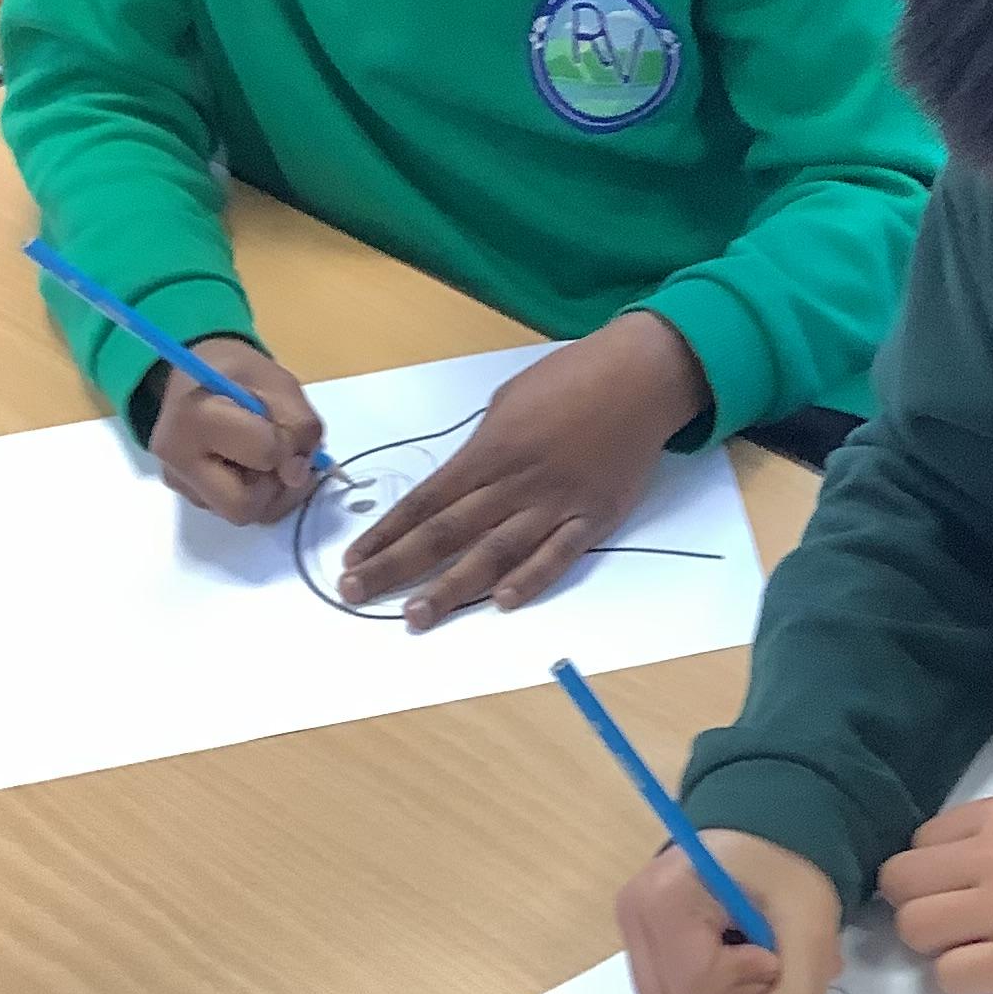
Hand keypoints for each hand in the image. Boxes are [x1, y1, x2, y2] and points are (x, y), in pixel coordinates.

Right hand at [150, 337, 325, 524]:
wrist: (194, 377)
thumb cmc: (238, 375)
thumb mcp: (281, 384)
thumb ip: (300, 426)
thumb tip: (296, 475)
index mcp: (195, 419)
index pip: (263, 455)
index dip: (287, 444)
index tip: (283, 425)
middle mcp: (176, 460)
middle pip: (243, 506)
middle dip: (273, 484)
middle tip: (279, 455)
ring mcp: (179, 483)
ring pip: (243, 514)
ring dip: (269, 492)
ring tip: (264, 456)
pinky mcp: (187, 497)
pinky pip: (235, 511)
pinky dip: (256, 495)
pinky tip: (250, 466)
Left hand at [340, 314, 707, 632]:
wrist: (639, 377)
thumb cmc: (571, 378)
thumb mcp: (509, 401)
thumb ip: (483, 449)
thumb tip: (459, 482)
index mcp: (488, 451)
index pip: (424, 502)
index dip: (385, 534)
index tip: (353, 560)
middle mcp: (515, 482)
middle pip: (445, 533)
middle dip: (396, 566)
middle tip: (356, 595)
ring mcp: (556, 503)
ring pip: (494, 553)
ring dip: (452, 588)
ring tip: (415, 616)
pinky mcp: (594, 517)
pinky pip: (558, 554)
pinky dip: (531, 578)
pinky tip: (503, 602)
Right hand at [618, 832, 843, 993]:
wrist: (765, 840)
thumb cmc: (785, 871)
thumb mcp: (811, 925)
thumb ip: (796, 991)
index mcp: (664, 896)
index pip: (692, 984)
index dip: (743, 979)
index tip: (769, 947)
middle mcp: (632, 914)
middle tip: (762, 961)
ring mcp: (630, 931)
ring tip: (750, 961)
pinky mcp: (640, 946)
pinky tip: (732, 961)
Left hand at [878, 795, 992, 993]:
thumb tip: (953, 860)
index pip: (922, 839)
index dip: (932, 864)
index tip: (952, 880)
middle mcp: (988, 861)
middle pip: (900, 881)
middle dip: (915, 900)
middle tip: (946, 915)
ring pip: (915, 929)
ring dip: (933, 941)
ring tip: (965, 944)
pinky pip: (949, 977)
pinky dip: (960, 978)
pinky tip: (987, 970)